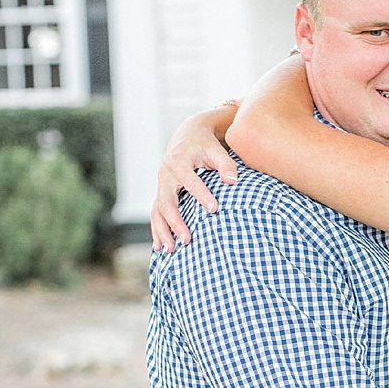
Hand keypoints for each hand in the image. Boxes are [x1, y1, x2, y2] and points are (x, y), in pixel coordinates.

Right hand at [150, 107, 239, 252]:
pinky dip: (157, 230)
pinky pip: (155, 214)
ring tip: (171, 250)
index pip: (189, 181)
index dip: (201, 195)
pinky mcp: (161, 194)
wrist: (187, 137)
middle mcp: (165, 174)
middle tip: (187, 240)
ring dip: (163, 231)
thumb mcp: (216, 150)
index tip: (214, 209)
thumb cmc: (204, 145)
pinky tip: (161, 248)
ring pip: (157, 211)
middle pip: (167, 201)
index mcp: (178, 161)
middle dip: (176, 222)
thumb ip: (226, 164)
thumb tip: (233, 181)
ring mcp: (161, 186)